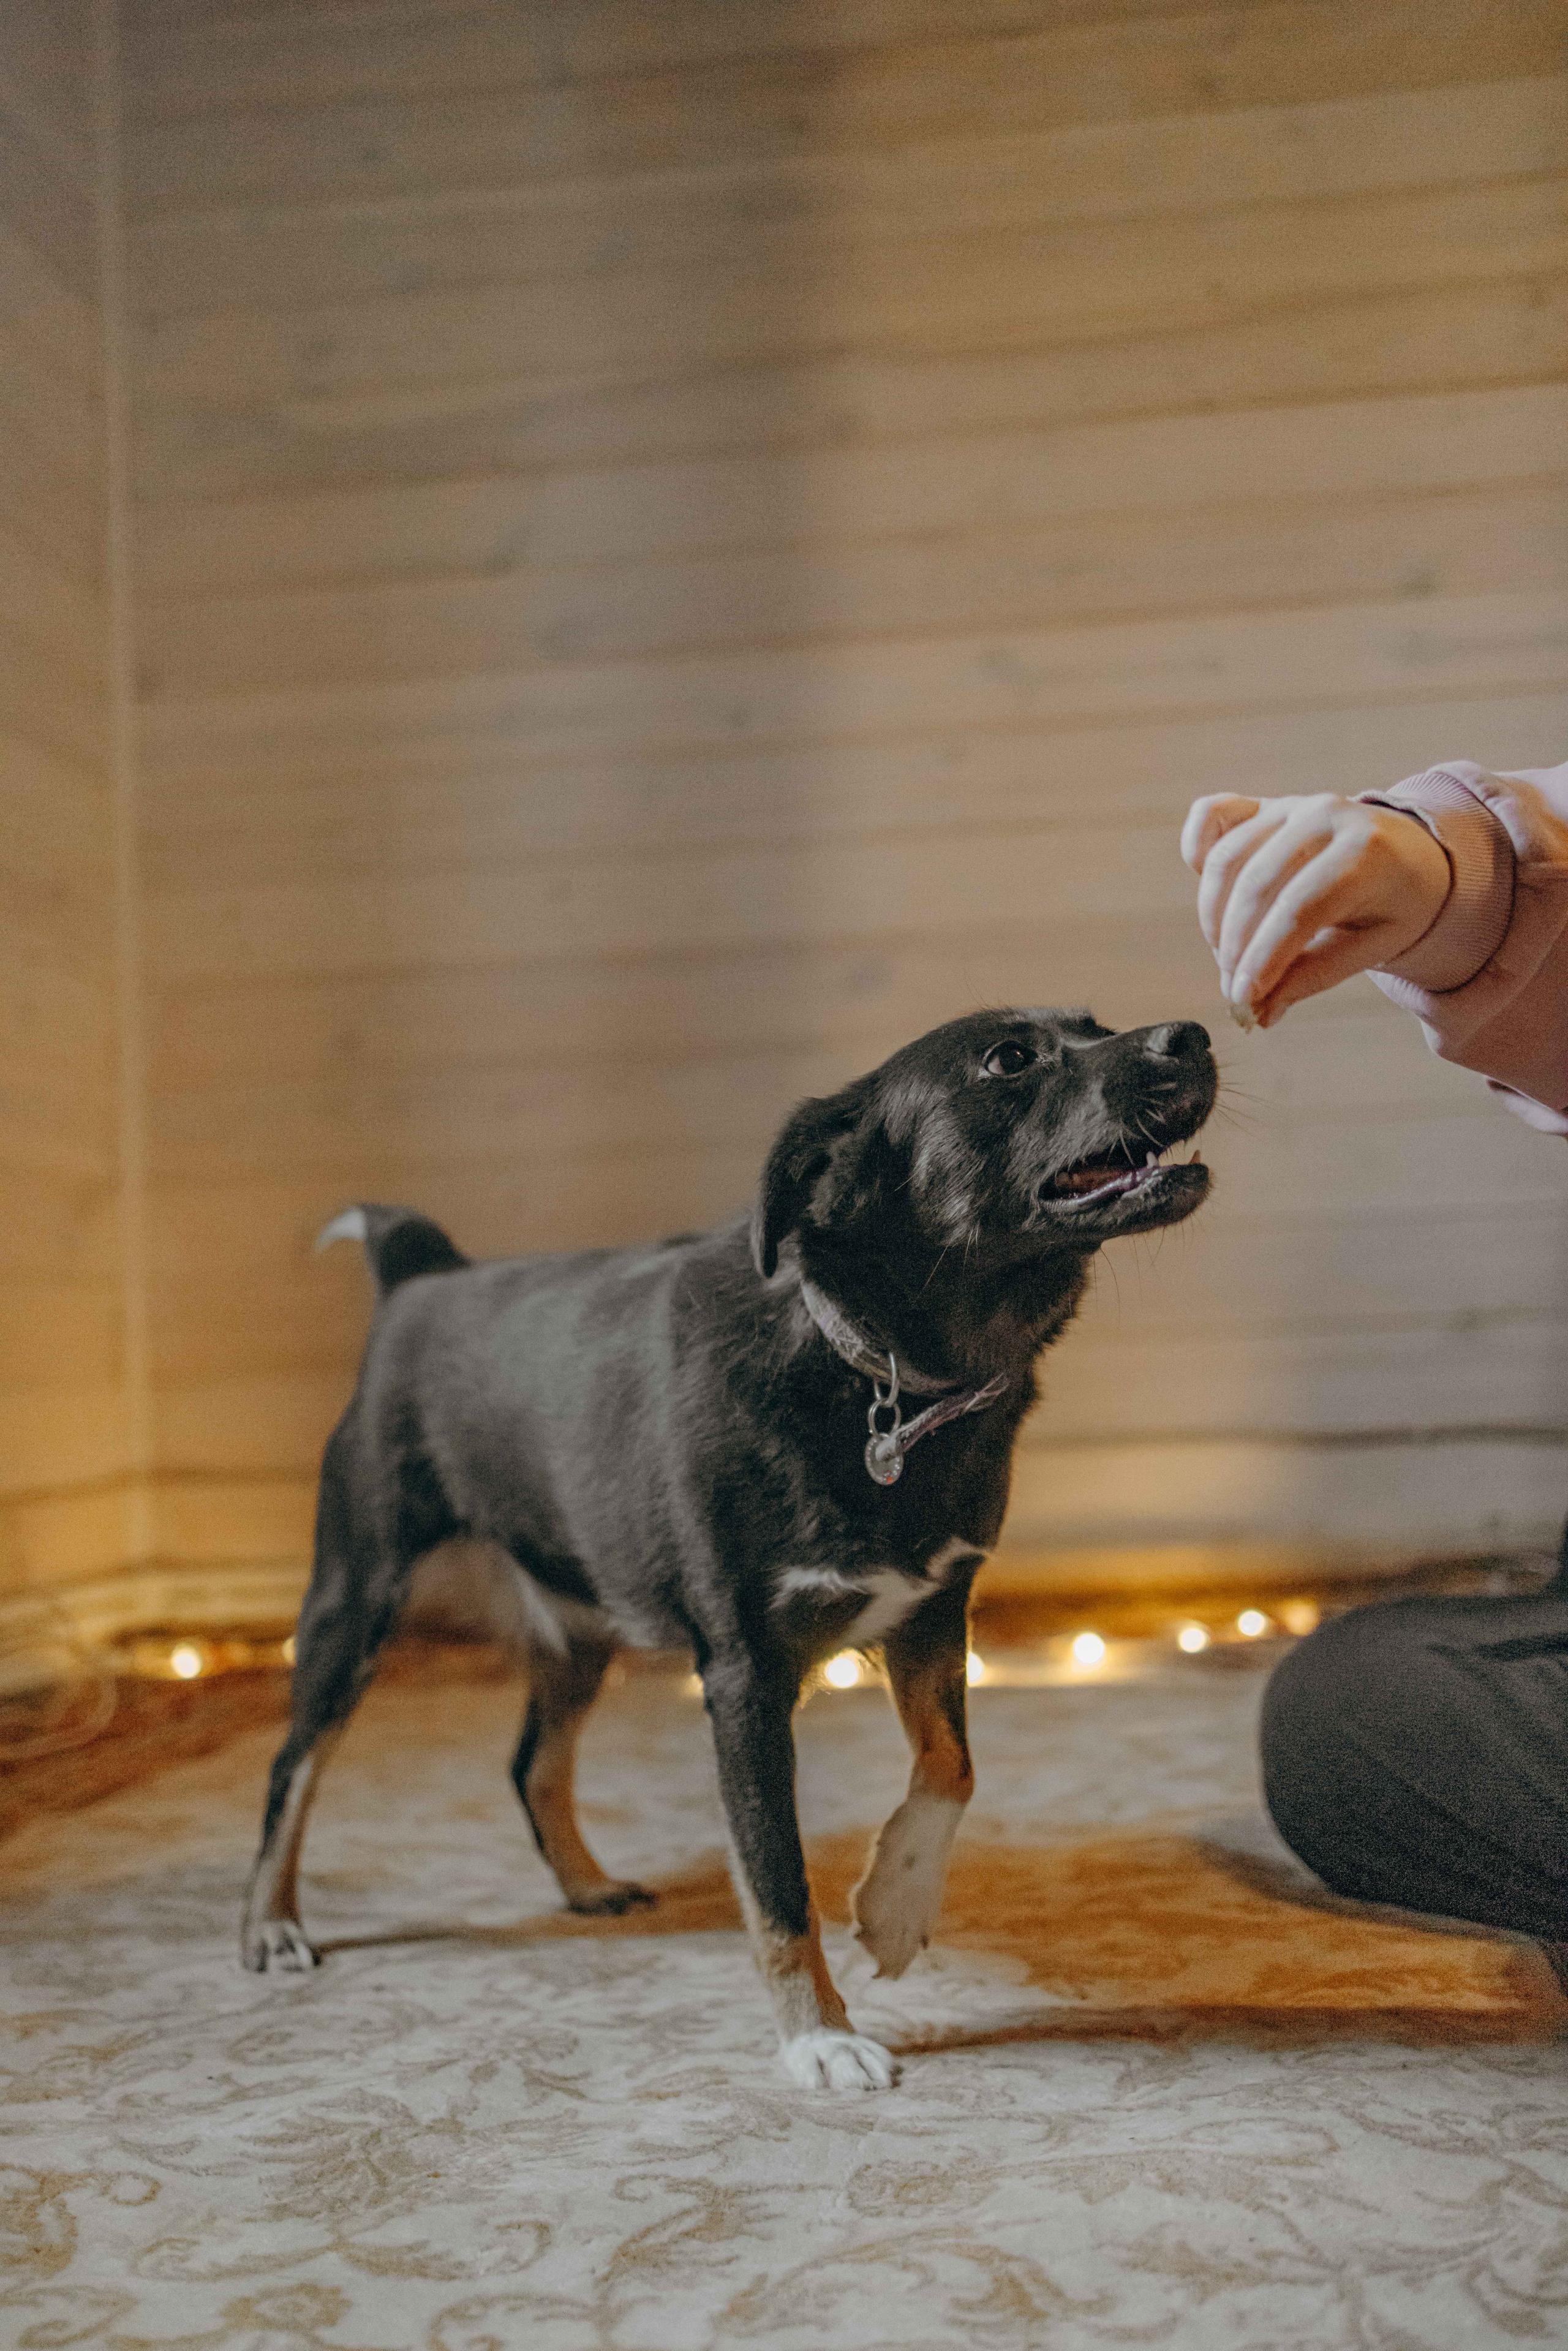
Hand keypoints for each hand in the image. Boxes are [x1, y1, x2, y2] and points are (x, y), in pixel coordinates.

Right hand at [1180, 792, 1451, 1025]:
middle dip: (1235, 946)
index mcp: (1367, 852)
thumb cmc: (1394, 906)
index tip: (1243, 998)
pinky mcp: (1263, 805)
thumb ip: (1314, 976)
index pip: (1300, 909)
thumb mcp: (1372, 948)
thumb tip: (1259, 1013)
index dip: (1264, 957)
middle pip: (1257, 886)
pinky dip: (1195, 851)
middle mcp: (1325, 816)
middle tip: (1234, 990)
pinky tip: (1210, 895)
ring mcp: (1290, 805)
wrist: (1411, 854)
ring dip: (1213, 918)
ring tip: (1227, 957)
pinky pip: (1210, 816)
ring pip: (1227, 860)